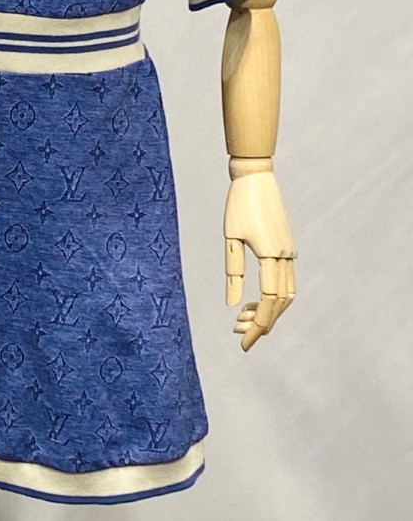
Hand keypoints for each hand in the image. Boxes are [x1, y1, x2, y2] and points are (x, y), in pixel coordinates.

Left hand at [223, 166, 296, 351]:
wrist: (256, 177)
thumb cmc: (238, 204)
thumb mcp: (230, 238)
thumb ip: (233, 272)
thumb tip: (232, 304)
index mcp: (271, 254)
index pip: (269, 302)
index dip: (257, 326)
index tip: (243, 343)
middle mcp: (286, 256)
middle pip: (281, 303)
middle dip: (262, 323)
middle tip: (239, 335)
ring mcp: (290, 251)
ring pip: (287, 294)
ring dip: (268, 311)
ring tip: (242, 320)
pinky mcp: (288, 247)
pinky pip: (286, 281)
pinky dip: (272, 296)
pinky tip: (253, 301)